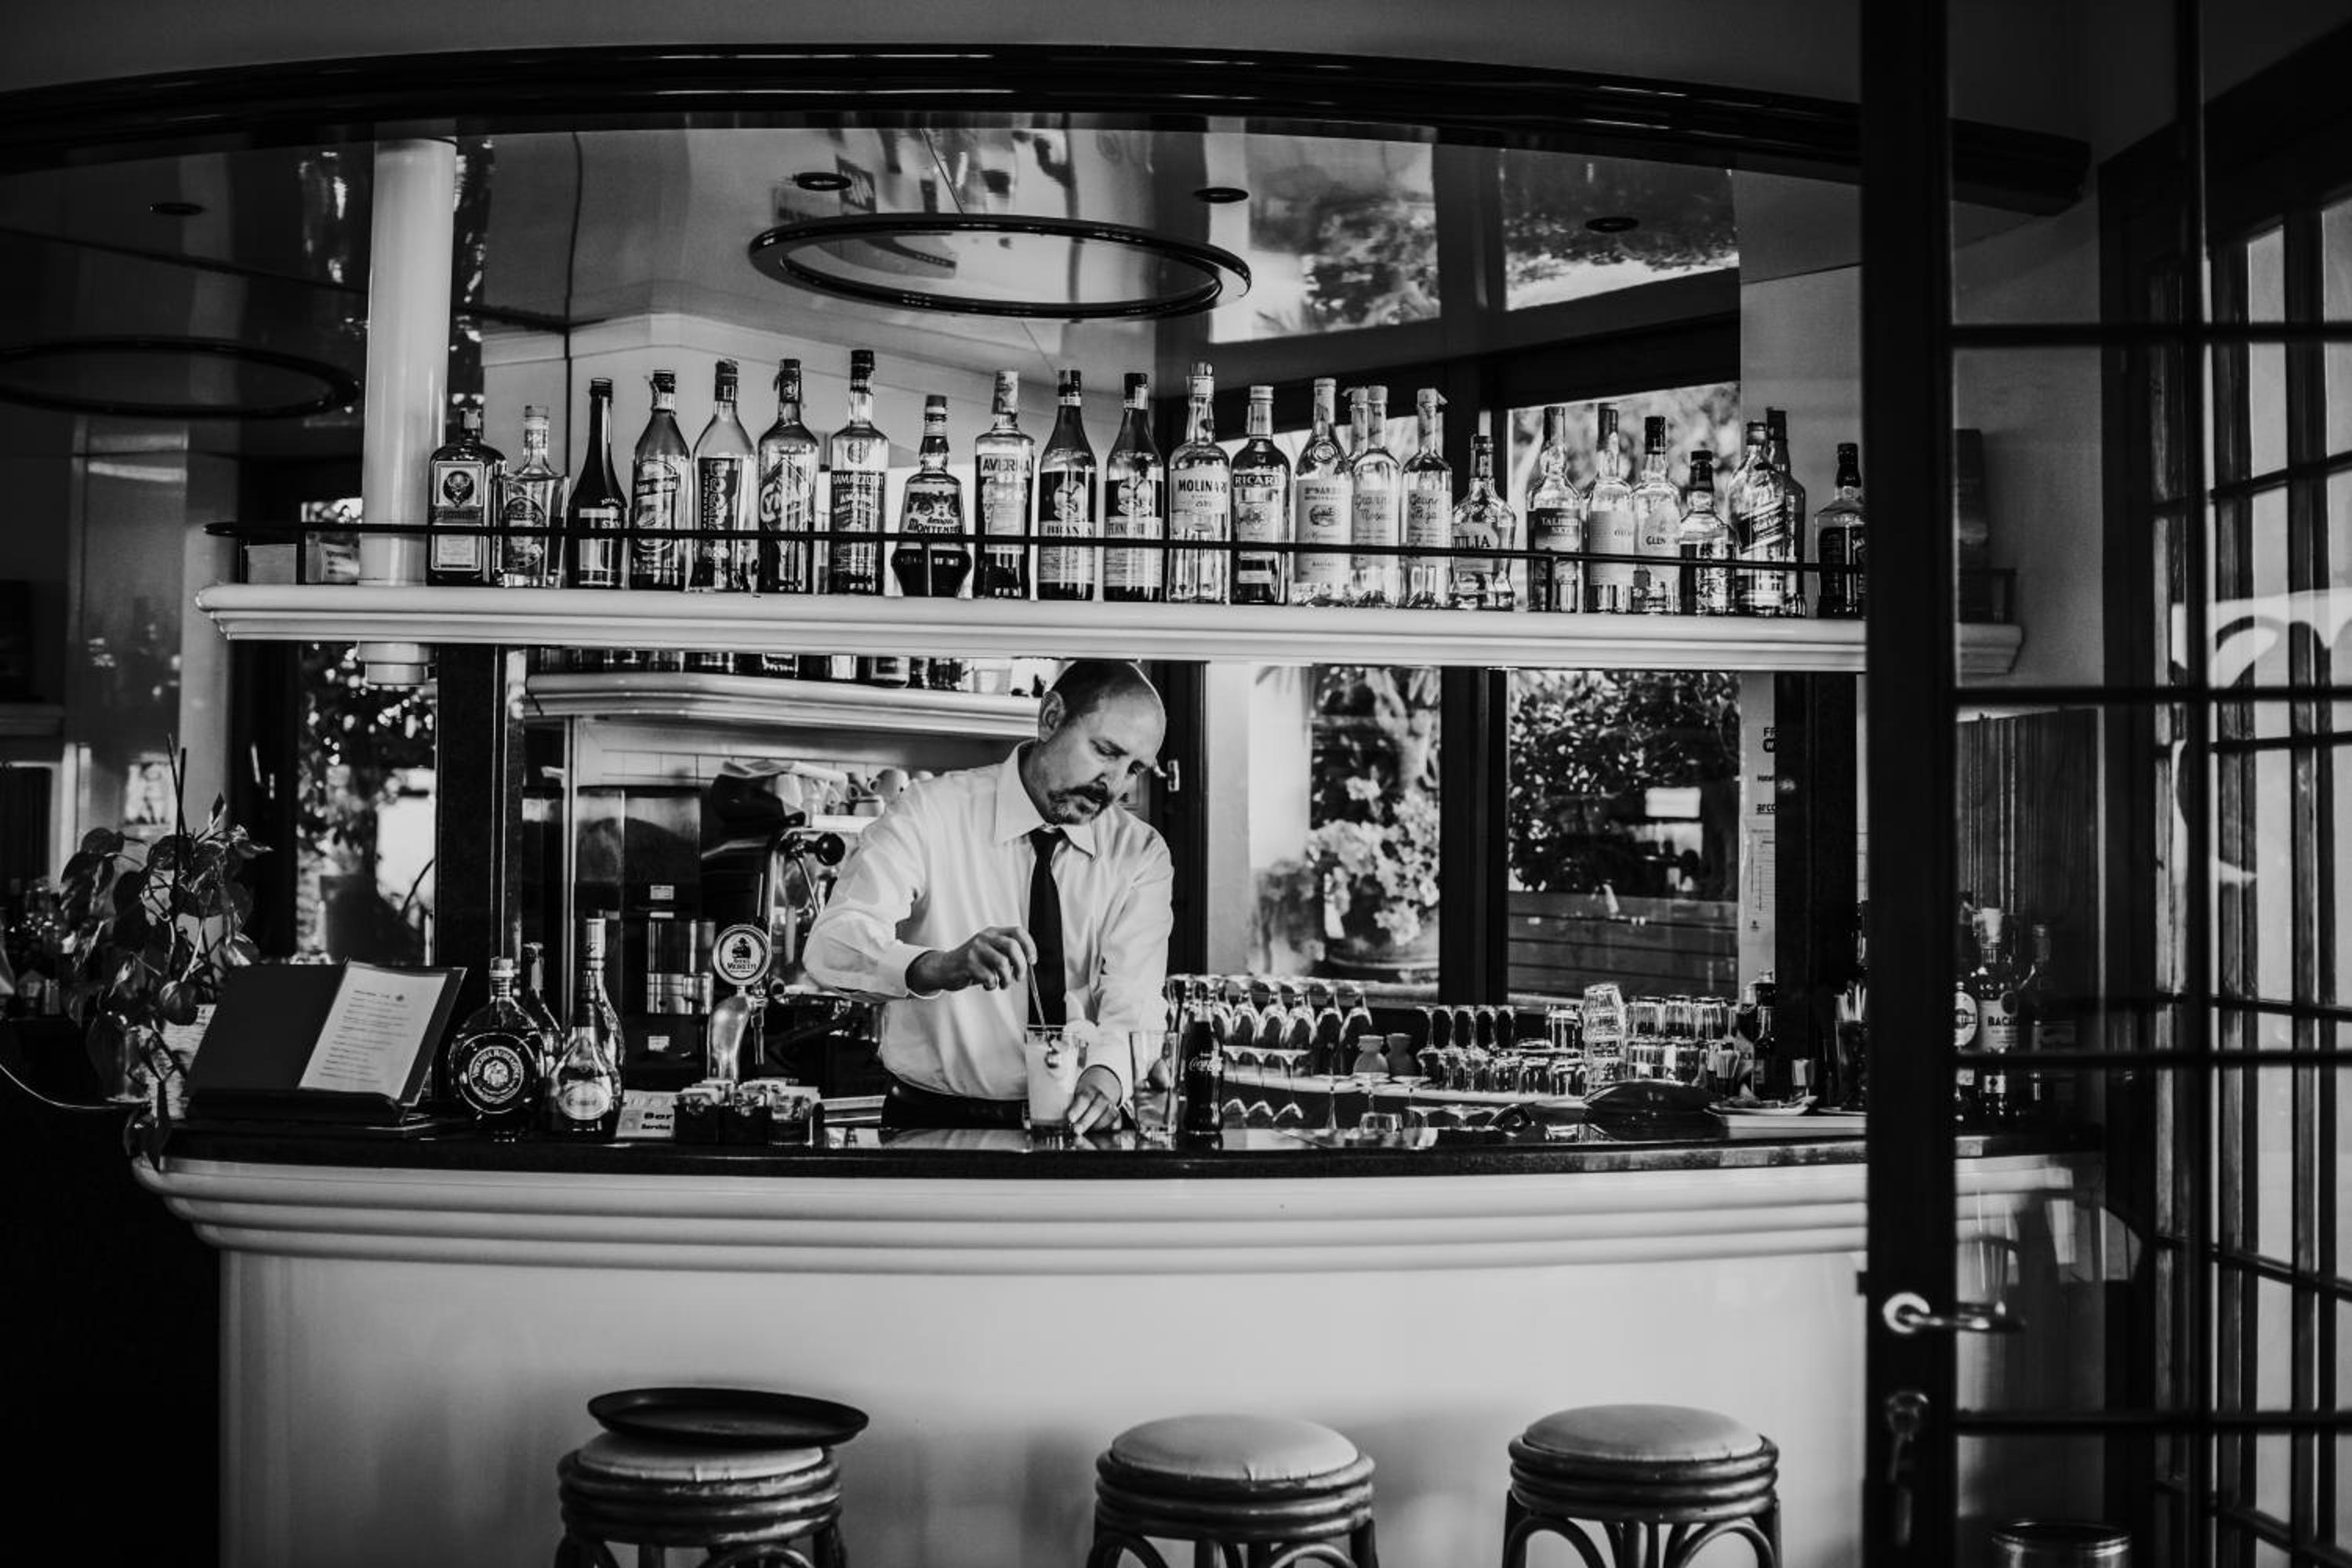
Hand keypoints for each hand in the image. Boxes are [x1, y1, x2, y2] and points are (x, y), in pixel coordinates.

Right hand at [912, 927, 1034, 993]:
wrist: (945, 968)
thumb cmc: (972, 963)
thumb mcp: (990, 951)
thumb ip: (1006, 954)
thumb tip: (1027, 964)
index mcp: (993, 933)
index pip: (1018, 931)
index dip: (1029, 946)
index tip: (1032, 961)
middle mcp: (984, 938)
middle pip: (1012, 946)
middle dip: (1020, 965)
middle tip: (1019, 977)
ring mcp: (975, 950)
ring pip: (1002, 963)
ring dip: (1006, 979)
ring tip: (1002, 984)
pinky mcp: (968, 963)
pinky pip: (989, 977)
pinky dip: (992, 985)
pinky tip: (987, 985)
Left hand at [1068, 1064, 1125, 1134]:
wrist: (1096, 1098)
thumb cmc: (1081, 1104)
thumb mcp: (1073, 1102)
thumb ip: (1068, 1111)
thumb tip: (1059, 1123)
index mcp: (1088, 1091)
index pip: (1083, 1098)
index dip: (1077, 1109)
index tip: (1070, 1118)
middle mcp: (1101, 1097)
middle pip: (1096, 1107)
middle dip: (1086, 1121)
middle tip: (1076, 1130)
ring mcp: (1110, 1105)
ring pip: (1109, 1114)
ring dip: (1098, 1125)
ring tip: (1089, 1133)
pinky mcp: (1116, 1115)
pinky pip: (1117, 1121)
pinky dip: (1113, 1127)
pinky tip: (1107, 1131)